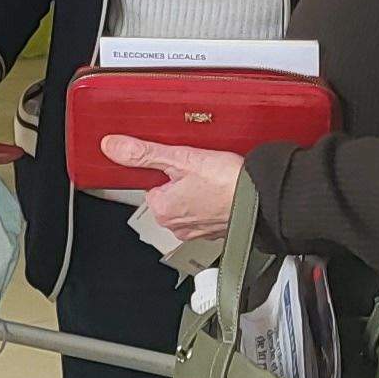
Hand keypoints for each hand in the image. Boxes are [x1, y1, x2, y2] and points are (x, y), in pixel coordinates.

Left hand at [105, 137, 246, 242]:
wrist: (266, 197)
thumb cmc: (227, 183)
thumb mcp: (179, 158)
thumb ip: (143, 153)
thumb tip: (112, 147)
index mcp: (162, 210)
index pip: (151, 185)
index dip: (165, 169)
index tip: (178, 162)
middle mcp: (178, 226)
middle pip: (170, 193)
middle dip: (182, 179)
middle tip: (199, 167)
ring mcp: (199, 230)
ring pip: (190, 202)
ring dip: (199, 189)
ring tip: (213, 177)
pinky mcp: (219, 229)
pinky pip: (208, 210)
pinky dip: (214, 199)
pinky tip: (223, 187)